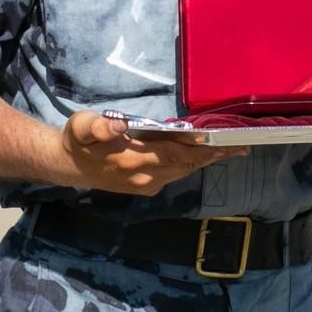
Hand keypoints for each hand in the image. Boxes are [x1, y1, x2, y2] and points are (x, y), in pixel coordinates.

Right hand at [60, 111, 241, 196]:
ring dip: (206, 162)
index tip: (223, 144)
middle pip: (186, 165)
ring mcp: (145, 185)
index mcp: (131, 159)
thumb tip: (119, 124)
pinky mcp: (145, 187)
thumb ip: (99, 125)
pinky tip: (203, 155)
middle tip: (241, 146)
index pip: (175, 153)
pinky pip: (175, 174)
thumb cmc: (78, 141)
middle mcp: (144, 176)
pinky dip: (192, 164)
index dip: (200, 149)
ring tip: (230, 150)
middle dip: (213, 156)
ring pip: (183, 171)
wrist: (69, 166)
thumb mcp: (82, 126)